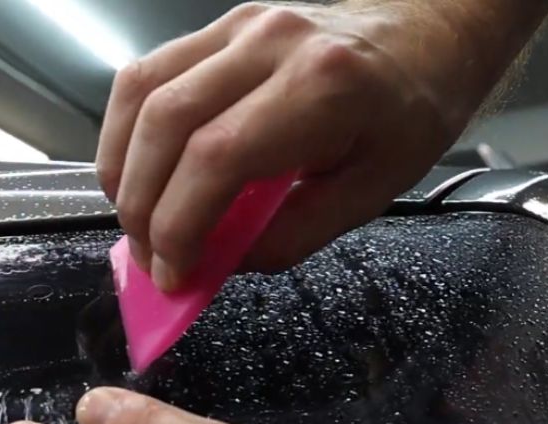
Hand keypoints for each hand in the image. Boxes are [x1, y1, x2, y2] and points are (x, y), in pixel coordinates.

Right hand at [97, 1, 547, 286]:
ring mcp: (239, 26)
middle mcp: (271, 43)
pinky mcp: (219, 26)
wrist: (425, 32)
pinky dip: (126, 131)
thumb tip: (211, 263)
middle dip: (141, 206)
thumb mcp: (368, 195)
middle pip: (165, 124)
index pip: (214, 158)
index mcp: (323, 88)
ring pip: (141, 93)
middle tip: (148, 258)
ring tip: (132, 219)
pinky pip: (146, 74)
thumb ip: (287, 237)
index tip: (172, 274)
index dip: (177, 226)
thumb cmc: (408, 115)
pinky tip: (135, 170)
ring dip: (121, 167)